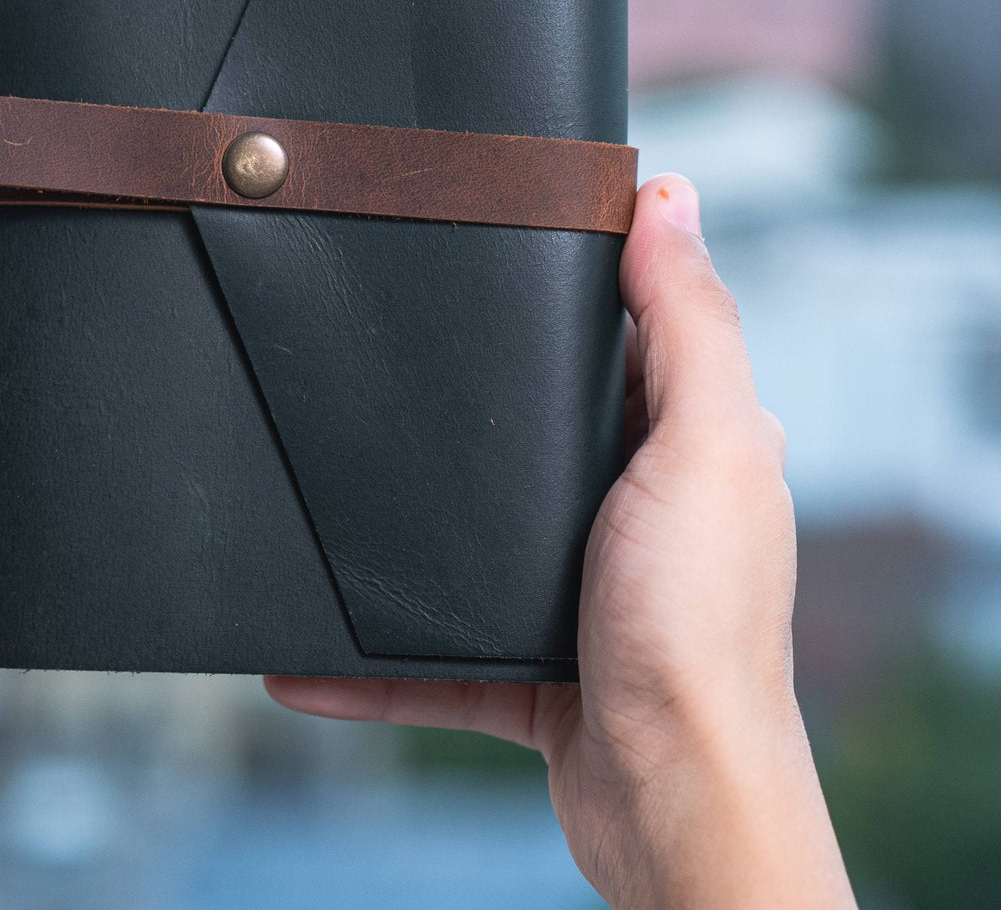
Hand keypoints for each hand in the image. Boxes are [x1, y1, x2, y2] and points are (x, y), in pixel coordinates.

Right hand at [267, 175, 856, 909]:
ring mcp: (579, 584)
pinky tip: (301, 652)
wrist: (670, 801)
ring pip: (476, 533)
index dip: (570, 280)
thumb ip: (686, 323)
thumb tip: (670, 199)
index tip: (490, 232)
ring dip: (408, 522)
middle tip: (387, 347)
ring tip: (333, 483)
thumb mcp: (698, 446)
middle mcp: (638, 505)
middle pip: (539, 424)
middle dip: (471, 397)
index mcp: (685, 440)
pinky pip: (435, 646)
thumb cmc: (697, 630)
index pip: (627, 331)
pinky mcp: (530, 662)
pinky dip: (372, 657)